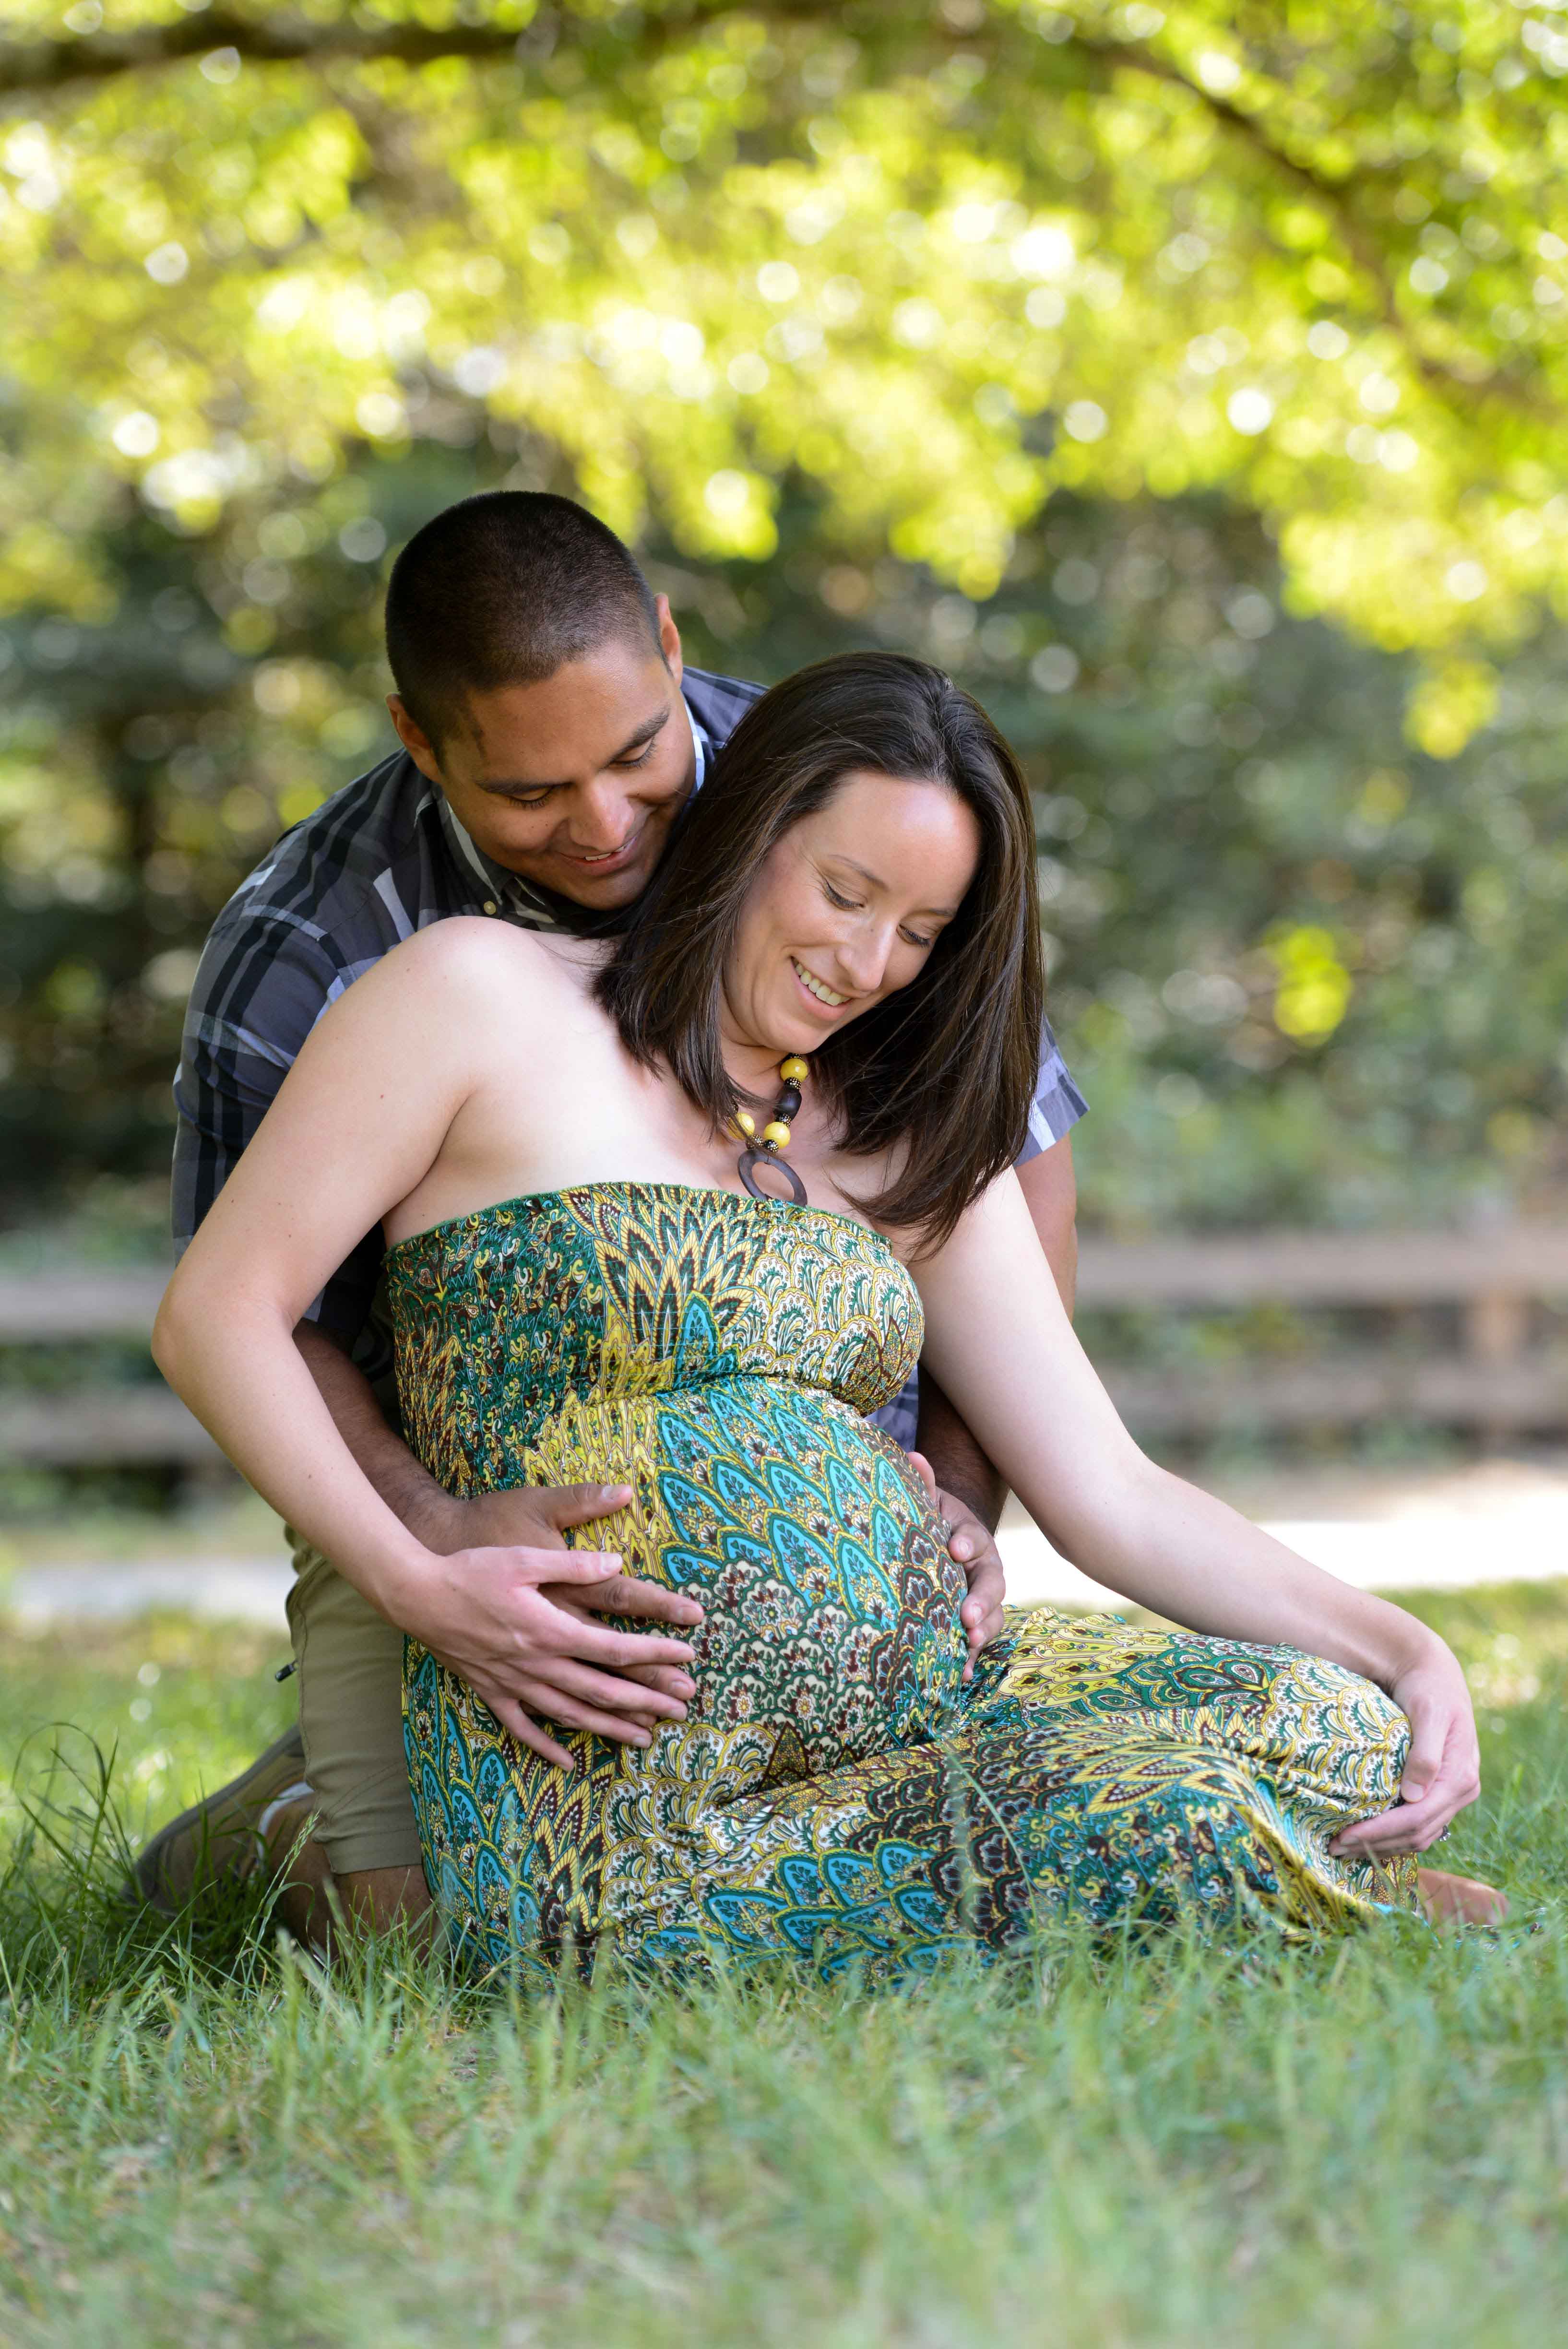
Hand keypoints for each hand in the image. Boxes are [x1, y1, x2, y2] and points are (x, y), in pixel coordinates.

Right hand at [397, 1480, 702, 1771]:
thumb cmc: (471, 1570)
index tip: (686, 1657)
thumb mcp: (524, 1558)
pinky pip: (523, 1728)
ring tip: (645, 1738)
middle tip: (682, 1709)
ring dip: (611, 1728)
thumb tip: (618, 1563)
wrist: (416, 1595)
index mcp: (550, 1629)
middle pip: (602, 1689)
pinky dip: (547, 1746)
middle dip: (646, 1701)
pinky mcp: (491, 1691)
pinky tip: (568, 1760)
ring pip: (571, 1715)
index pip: (615, 1648)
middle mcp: (536, 1664)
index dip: (654, 1654)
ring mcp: (513, 1683)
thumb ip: (573, 1565)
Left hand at [907, 1450, 1006, 1683]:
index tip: (953, 1548)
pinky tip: (959, 1676)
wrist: (942, 1544)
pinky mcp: (972, 1624)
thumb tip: (914, 1457)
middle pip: (991, 1585)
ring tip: (970, 1648)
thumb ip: (922, 1484)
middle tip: (967, 1617)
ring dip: (982, 1634)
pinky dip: (970, 1659)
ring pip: (992, 1617)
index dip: (965, 1542)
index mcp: (971, 1538)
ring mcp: (981, 1599)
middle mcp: (983, 1570)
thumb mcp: (926, 1501)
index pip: (973, 1538)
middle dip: (980, 1601)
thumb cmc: (930, 1521)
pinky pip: (977, 1642)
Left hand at [1329, 1634, 1481, 1860]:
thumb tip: (1414, 1796)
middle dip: (1376, 1845)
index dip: (1381, 1832)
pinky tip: (1365, 1838)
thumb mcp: (1428, 1713)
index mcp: (1461, 1777)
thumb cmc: (1429, 1688)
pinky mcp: (1440, 1792)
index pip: (1418, 1817)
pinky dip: (1392, 1836)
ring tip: (1344, 1847)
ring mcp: (1452, 1795)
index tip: (1346, 1836)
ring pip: (1418, 1836)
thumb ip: (1425, 1753)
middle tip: (1335, 1848)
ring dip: (1382, 1846)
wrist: (1435, 1673)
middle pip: (1417, 1834)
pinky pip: (1418, 1825)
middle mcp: (1461, 1791)